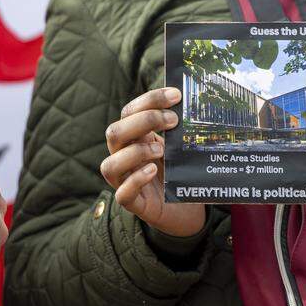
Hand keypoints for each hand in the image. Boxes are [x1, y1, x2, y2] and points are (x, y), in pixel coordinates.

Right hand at [100, 87, 205, 237]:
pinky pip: (122, 194)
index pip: (130, 111)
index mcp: (134, 138)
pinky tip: (153, 171)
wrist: (186, 209)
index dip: (150, 100)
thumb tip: (195, 102)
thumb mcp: (178, 146)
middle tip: (173, 120)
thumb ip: (178, 129)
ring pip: (110, 165)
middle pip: (114, 132)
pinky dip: (136, 180)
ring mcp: (125, 181)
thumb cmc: (179, 172)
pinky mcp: (134, 204)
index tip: (176, 96)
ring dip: (135, 152)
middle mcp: (124, 157)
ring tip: (161, 150)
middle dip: (144, 121)